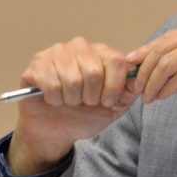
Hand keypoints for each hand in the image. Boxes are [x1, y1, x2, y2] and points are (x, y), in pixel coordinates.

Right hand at [9, 37, 138, 175]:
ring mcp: (57, 52)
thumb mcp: (113, 108)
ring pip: (73, 79)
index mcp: (102, 53)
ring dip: (72, 100)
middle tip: (84, 102)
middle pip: (94, 71)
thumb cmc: (84, 115)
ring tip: (68, 101)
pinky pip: (52, 84)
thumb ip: (128, 92)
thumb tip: (139, 79)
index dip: (114, 86)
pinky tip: (53, 99)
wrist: (55, 130)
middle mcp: (80, 46)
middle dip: (91, 97)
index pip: (116, 60)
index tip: (107, 101)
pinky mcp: (37, 64)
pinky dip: (55, 100)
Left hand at [126, 19, 176, 136]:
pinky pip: (174, 79)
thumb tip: (153, 56)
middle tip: (135, 82)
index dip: (149, 49)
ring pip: (166, 63)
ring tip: (147, 95)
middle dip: (145, 66)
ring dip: (152, 82)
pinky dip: (163, 90)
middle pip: (165, 46)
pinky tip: (161, 97)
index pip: (172, 36)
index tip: (134, 61)